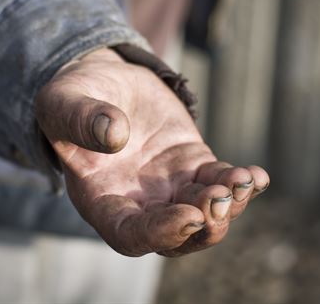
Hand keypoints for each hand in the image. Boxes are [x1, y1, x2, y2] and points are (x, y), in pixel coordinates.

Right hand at [36, 48, 268, 256]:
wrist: (104, 83)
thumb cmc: (72, 98)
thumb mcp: (62, 102)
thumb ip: (81, 118)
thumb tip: (115, 134)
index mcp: (101, 199)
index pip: (130, 234)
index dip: (160, 233)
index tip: (189, 216)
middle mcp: (137, 203)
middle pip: (176, 236)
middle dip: (204, 224)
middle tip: (220, 198)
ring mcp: (169, 187)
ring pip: (205, 213)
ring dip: (229, 204)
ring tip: (244, 180)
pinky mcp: (193, 166)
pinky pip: (220, 182)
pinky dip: (240, 183)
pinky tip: (257, 175)